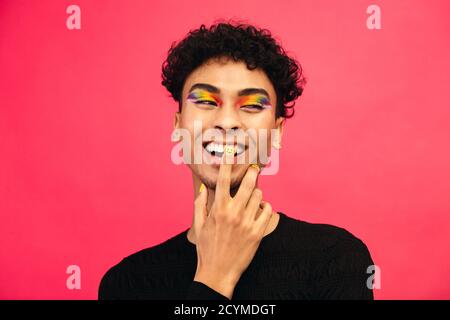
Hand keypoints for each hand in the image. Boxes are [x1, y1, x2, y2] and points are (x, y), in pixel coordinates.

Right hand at [192, 145, 272, 298]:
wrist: (218, 272)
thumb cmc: (207, 248)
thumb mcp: (199, 225)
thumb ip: (200, 205)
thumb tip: (203, 189)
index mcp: (218, 209)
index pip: (223, 180)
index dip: (227, 164)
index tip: (231, 153)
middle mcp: (234, 213)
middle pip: (248, 183)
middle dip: (252, 172)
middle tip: (254, 167)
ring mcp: (248, 222)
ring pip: (259, 195)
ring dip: (257, 192)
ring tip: (254, 194)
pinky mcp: (258, 232)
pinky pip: (268, 211)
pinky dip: (266, 207)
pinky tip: (261, 208)